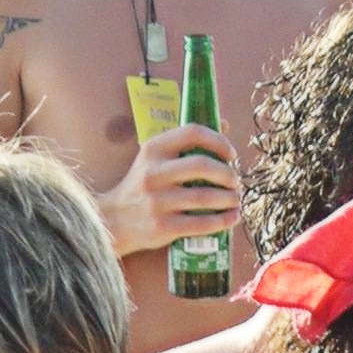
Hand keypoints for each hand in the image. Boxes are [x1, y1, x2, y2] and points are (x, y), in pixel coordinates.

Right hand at [97, 124, 239, 259]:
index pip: (193, 133)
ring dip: (228, 198)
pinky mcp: (163, 227)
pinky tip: (232, 218)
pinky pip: (200, 224)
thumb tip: (224, 125)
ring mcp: (158, 201)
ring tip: (236, 199)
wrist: (115, 219)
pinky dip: (222, 221)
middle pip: (202, 165)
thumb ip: (186, 142)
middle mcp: (154, 172)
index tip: (231, 154)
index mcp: (154, 148)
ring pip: (204, 197)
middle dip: (227, 173)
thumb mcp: (156, 157)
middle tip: (236, 181)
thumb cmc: (143, 185)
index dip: (218, 141)